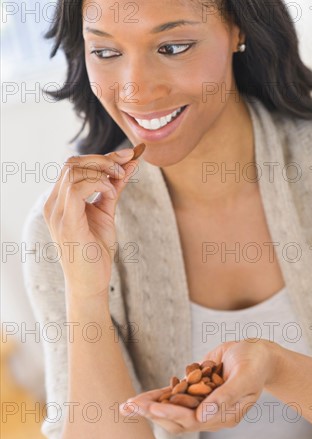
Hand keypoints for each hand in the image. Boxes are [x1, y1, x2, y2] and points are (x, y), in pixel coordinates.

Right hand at [43, 147, 139, 299]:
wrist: (90, 283)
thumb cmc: (95, 252)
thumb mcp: (106, 212)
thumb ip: (114, 188)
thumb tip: (130, 164)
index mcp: (60, 201)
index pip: (74, 166)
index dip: (102, 156)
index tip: (128, 155)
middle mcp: (53, 205)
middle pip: (72, 163)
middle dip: (103, 159)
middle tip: (125, 166)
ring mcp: (57, 213)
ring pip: (72, 170)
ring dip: (101, 170)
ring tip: (118, 182)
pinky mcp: (66, 223)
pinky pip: (76, 188)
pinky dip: (98, 183)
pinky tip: (111, 193)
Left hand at [120, 339, 280, 434]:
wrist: (259, 354)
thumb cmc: (255, 363)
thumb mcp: (245, 377)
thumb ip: (226, 396)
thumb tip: (204, 415)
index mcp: (224, 415)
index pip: (192, 420)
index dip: (171, 414)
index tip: (151, 408)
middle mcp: (211, 413)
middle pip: (177, 419)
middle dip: (152, 413)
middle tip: (130, 406)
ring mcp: (204, 402)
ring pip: (172, 409)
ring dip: (150, 407)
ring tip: (127, 405)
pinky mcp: (198, 389)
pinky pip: (175, 396)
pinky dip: (158, 396)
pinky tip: (142, 397)